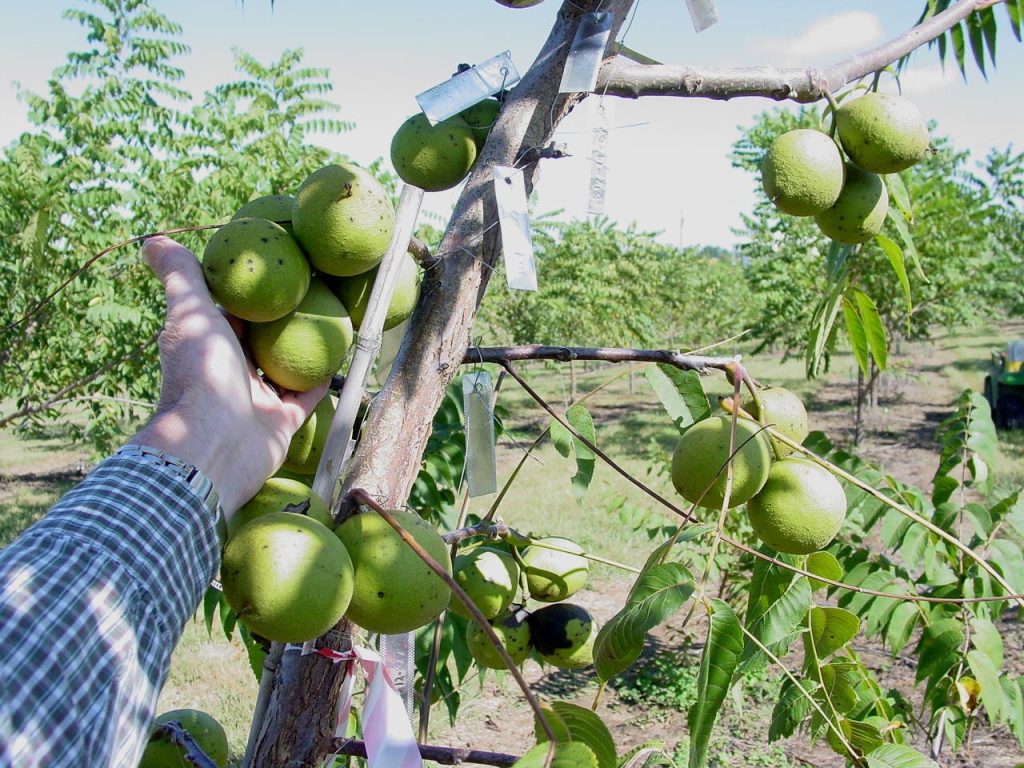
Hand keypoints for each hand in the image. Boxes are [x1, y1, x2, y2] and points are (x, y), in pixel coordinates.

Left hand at [131, 236, 327, 514]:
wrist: (217, 444)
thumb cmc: (202, 373)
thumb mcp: (191, 313)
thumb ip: (180, 276)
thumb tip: (153, 240)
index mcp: (207, 346)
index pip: (229, 312)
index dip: (249, 291)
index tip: (278, 266)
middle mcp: (229, 372)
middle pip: (258, 339)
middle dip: (283, 317)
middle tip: (315, 287)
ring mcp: (255, 400)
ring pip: (284, 367)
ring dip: (305, 346)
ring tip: (333, 316)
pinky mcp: (280, 423)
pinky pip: (306, 397)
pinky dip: (322, 378)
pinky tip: (341, 354)